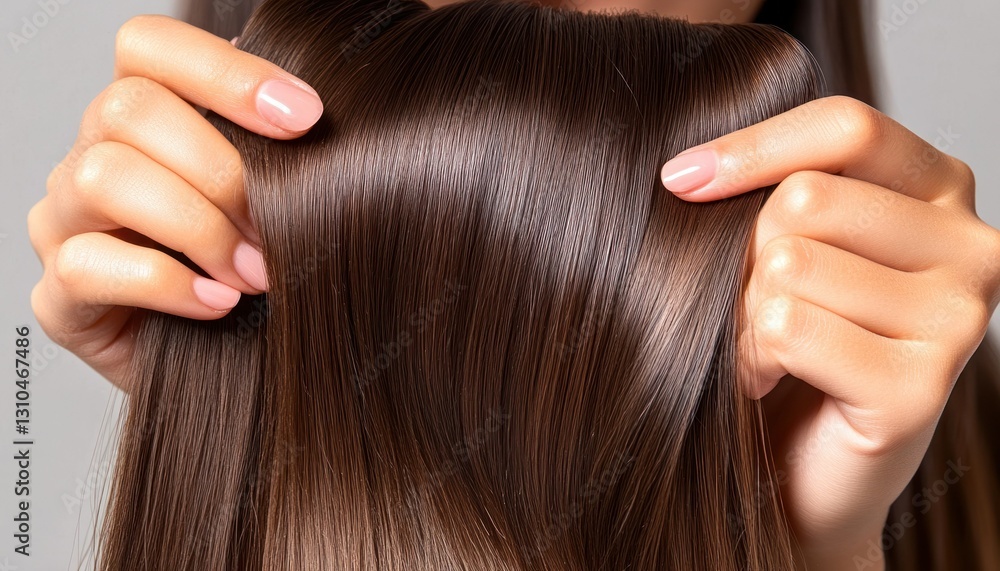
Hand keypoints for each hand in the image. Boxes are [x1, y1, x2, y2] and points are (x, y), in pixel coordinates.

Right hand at [28, 15, 323, 388]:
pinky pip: (88, 266)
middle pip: (127, 109)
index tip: (306, 118)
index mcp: (144, 116)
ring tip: (255, 273)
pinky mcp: (59, 295)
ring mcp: (65, 222)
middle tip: (275, 227)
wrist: (237, 361)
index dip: (225, 71)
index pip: (148, 46)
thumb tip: (310, 114)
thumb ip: (274, 150)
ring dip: (198, 228)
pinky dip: (169, 284)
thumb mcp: (271, 201)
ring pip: (103, 179)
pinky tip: (221, 305)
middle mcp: (91, 155)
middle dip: (221, 171)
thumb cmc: (257, 269)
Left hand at [660, 96, 999, 568]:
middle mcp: (971, 246)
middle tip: (749, 306)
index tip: (678, 180)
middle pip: (805, 197)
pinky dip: (748, 359)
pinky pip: (787, 328)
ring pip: (789, 263)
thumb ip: (768, 193)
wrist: (798, 468)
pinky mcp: (923, 386)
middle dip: (744, 256)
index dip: (751, 148)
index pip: (847, 125)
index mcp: (940, 191)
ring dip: (743, 314)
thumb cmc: (787, 342)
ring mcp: (960, 318)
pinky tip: (768, 382)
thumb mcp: (785, 244)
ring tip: (763, 347)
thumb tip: (686, 174)